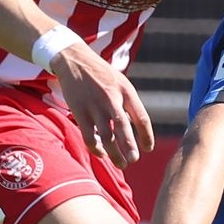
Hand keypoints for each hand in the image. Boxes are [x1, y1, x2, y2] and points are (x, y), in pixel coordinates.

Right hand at [48, 42, 154, 166]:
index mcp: (126, 91)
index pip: (141, 118)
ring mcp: (94, 106)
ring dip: (114, 153)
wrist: (74, 60)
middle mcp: (111, 99)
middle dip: (129, 146)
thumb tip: (138, 130)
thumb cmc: (102, 75)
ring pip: (106, 136)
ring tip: (121, 163)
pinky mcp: (79, 111)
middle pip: (123, 128)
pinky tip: (102, 154)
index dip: (147, 136)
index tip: (148, 149)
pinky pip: (89, 136)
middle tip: (134, 159)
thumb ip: (129, 104)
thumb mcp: (121, 83)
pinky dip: (96, 148)